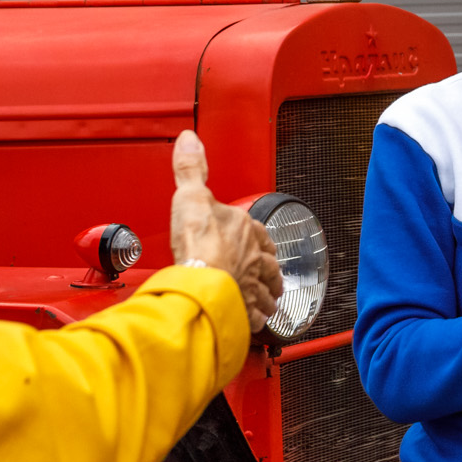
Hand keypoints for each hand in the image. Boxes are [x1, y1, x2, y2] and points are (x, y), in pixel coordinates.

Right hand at [168, 131, 282, 325]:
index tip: (257, 240)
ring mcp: (250, 283)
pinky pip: (254, 315)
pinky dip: (256, 318)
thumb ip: (191, 168)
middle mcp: (253, 257)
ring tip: (270, 301)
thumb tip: (190, 140)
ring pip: (266, 291)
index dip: (257, 236)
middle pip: (268, 263)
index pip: (257, 230)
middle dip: (270, 269)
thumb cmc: (197, 242)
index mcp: (244, 228)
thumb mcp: (191, 194)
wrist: (200, 279)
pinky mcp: (242, 307)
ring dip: (269, 295)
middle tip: (271, 275)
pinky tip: (256, 321)